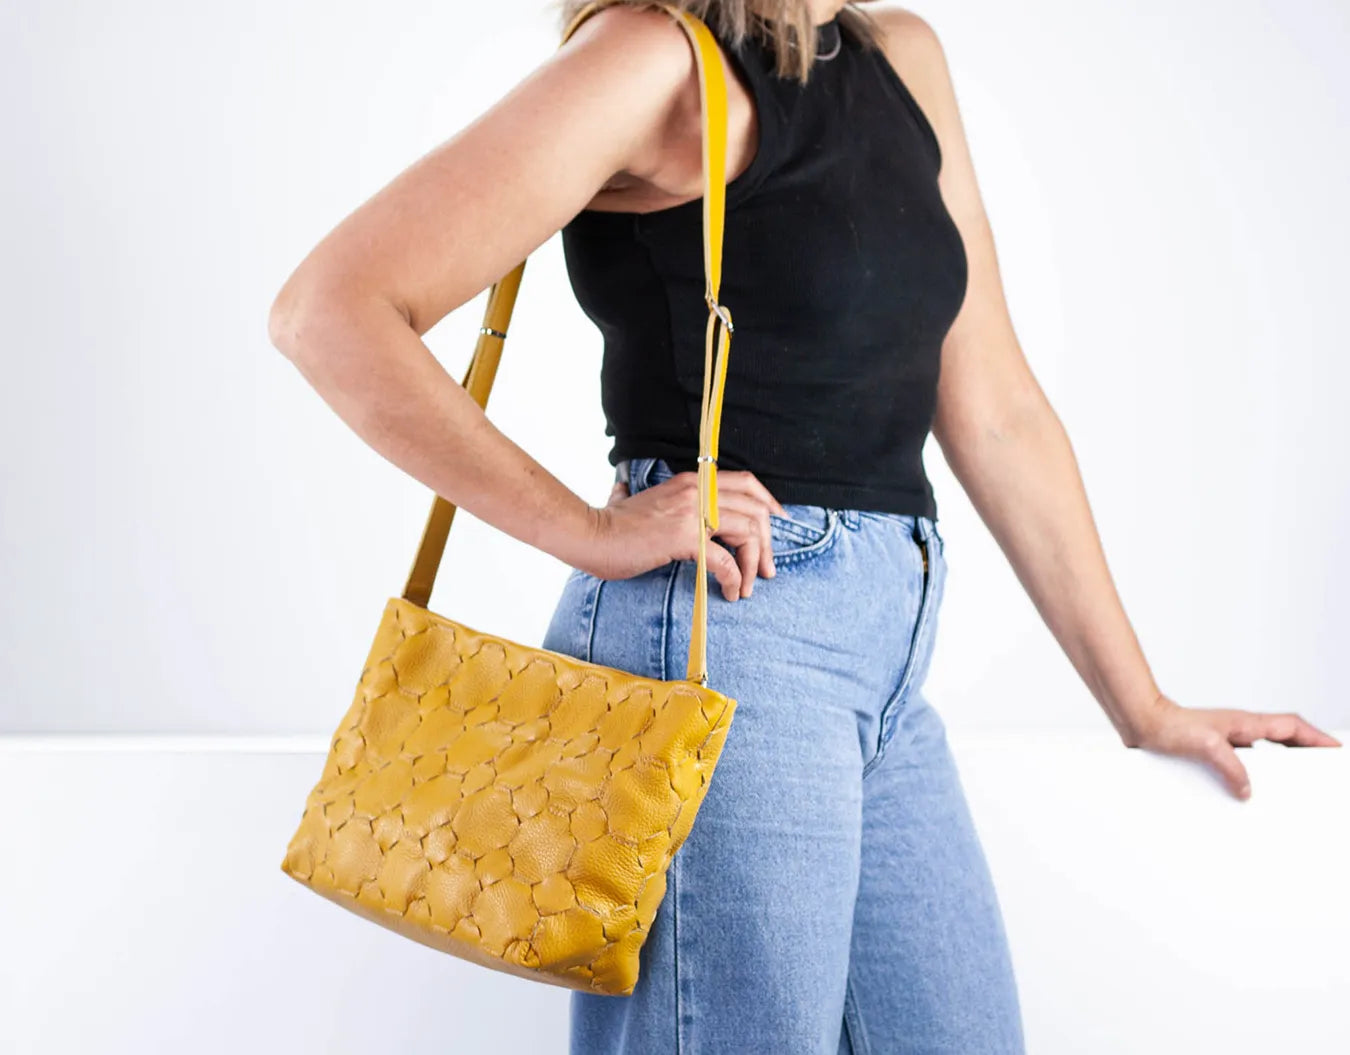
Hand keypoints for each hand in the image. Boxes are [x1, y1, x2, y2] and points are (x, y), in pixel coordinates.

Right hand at [582, 470, 788, 600]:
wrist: (590, 535)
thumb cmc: (609, 524)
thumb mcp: (632, 500)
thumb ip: (636, 494)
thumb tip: (621, 489)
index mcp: (692, 480)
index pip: (747, 482)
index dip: (770, 504)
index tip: (777, 527)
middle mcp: (698, 490)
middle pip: (756, 509)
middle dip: (768, 542)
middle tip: (766, 570)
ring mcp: (692, 511)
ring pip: (748, 531)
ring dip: (754, 563)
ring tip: (747, 586)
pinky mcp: (685, 537)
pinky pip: (726, 560)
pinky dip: (734, 579)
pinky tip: (729, 593)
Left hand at [1123, 693, 1340, 799]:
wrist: (1142, 723)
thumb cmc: (1170, 726)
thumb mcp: (1205, 746)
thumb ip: (1231, 767)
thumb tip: (1248, 790)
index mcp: (1246, 723)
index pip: (1291, 727)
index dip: (1316, 737)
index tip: (1336, 747)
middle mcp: (1239, 730)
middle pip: (1284, 739)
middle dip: (1306, 753)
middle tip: (1321, 770)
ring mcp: (1227, 739)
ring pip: (1264, 752)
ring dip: (1280, 765)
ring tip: (1292, 787)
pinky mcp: (1213, 750)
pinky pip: (1243, 763)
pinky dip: (1253, 775)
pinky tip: (1249, 793)